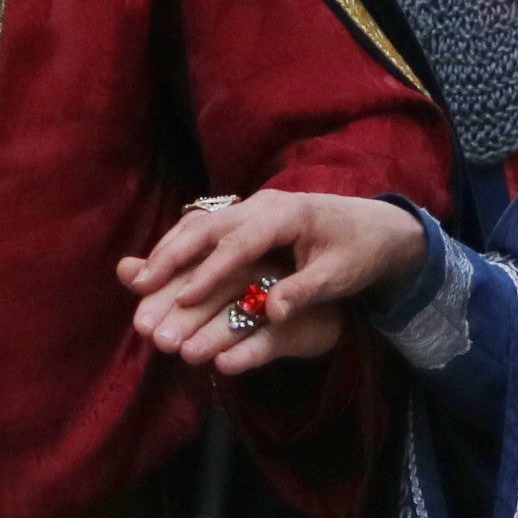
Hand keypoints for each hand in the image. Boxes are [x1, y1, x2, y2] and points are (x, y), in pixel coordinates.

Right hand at [120, 189, 428, 378]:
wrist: (377, 225)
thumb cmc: (360, 253)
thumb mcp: (340, 276)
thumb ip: (305, 292)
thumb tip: (271, 313)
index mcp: (288, 214)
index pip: (239, 244)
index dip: (209, 271)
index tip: (183, 297)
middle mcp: (264, 204)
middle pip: (209, 227)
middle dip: (173, 255)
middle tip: (143, 286)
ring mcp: (253, 206)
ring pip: (201, 223)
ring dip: (169, 249)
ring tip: (140, 279)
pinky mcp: (248, 215)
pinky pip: (206, 227)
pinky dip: (179, 245)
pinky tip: (158, 268)